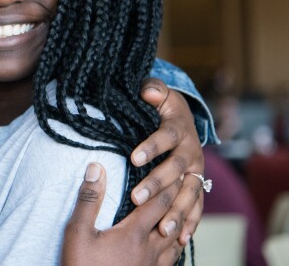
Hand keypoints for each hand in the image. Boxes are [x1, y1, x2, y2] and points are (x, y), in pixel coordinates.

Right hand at [62, 163, 184, 265]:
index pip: (158, 203)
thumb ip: (89, 199)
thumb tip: (96, 168)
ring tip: (186, 211)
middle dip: (181, 200)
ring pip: (177, 241)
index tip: (177, 171)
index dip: (169, 185)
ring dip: (183, 223)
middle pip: (174, 220)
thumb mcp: (78, 232)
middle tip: (188, 185)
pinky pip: (172, 259)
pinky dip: (178, 245)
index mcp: (134, 234)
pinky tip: (174, 245)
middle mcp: (150, 249)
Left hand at [131, 79, 204, 244]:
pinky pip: (196, 207)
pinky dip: (189, 223)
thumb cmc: (163, 107)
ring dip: (175, 211)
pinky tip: (180, 239)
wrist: (183, 119)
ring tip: (161, 228)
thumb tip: (147, 91)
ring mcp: (196, 172)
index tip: (133, 157)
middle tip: (136, 197)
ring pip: (188, 194)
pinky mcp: (197, 186)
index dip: (151, 147)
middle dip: (156, 185)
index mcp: (179, 129)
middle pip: (176, 170)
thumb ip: (152, 90)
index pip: (166, 137)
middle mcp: (191, 152)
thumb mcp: (158, 92)